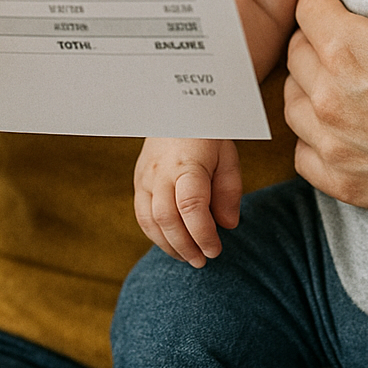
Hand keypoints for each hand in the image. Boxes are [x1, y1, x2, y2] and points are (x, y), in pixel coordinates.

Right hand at [134, 136, 242, 266]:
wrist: (176, 107)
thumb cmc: (207, 133)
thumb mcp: (227, 154)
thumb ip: (229, 190)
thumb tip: (226, 225)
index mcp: (188, 162)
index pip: (191, 206)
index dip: (202, 233)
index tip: (215, 250)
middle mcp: (161, 171)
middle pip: (167, 218)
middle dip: (186, 246)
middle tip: (203, 261)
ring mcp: (145, 175)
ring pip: (150, 221)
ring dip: (170, 245)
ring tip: (189, 257)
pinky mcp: (138, 180)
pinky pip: (142, 215)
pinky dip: (156, 235)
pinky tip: (173, 243)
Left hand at [284, 0, 367, 224]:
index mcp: (345, 50)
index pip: (305, 7)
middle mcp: (330, 101)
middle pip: (295, 53)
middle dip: (314, 36)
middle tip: (345, 32)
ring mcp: (338, 149)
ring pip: (293, 104)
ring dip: (308, 83)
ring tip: (339, 73)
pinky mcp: (351, 186)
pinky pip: (305, 157)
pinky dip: (314, 136)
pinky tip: (341, 123)